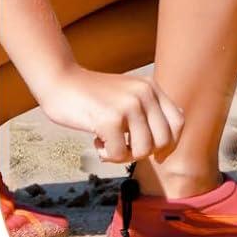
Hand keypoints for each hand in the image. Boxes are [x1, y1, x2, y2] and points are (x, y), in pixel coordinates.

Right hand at [37, 65, 184, 162]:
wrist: (58, 80)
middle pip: (164, 141)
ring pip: (143, 150)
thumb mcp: (128, 95)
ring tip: (107, 143)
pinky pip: (118, 153)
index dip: (171, 144)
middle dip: (144, 152)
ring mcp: (128, 105)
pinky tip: (96, 141)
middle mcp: (144, 94)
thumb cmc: (92, 96)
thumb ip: (149, 111)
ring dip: (124, 155)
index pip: (178, 123)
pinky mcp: (109, 118)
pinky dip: (107, 155)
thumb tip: (169, 143)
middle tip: (123, 148)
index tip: (158, 155)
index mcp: (151, 88)